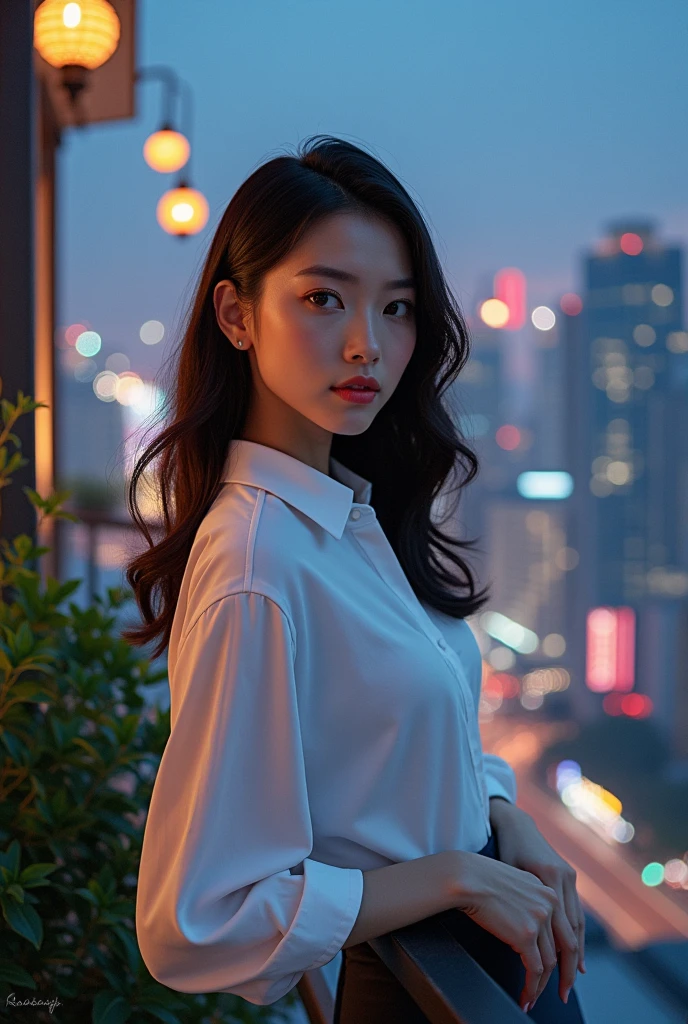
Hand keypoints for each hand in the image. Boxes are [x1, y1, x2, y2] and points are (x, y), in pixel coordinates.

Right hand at [490, 801, 585, 1010]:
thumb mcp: (516, 886)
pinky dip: (532, 987)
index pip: (566, 929)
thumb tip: (530, 931)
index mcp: (548, 891)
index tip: (567, 969)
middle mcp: (550, 904)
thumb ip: (530, 904)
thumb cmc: (480, 879)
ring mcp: (540, 919)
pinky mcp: (526, 934)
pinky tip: (526, 995)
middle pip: (566, 947)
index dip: (568, 953)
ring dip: (542, 985)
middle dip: (566, 974)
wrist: (466, 877)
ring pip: (549, 962)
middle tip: (563, 991)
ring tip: (533, 998)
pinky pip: (535, 969)